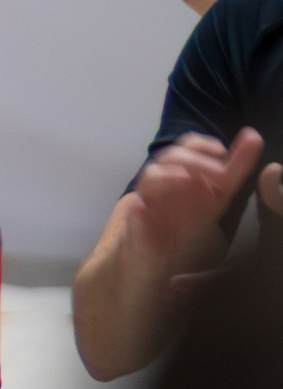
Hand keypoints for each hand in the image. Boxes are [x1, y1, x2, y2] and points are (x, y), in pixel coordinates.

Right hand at [124, 129, 274, 273]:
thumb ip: (236, 167)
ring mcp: (148, 198)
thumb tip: (253, 136)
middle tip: (218, 172)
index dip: (204, 145)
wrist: (159, 252)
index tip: (222, 152)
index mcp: (181, 169)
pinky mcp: (137, 222)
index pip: (189, 145)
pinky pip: (134, 211)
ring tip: (185, 179)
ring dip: (167, 175)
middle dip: (194, 160)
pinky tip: (145, 209)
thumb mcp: (219, 194)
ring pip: (151, 177)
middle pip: (170, 156)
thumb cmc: (186, 218)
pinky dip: (139, 209)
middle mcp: (163, 178)